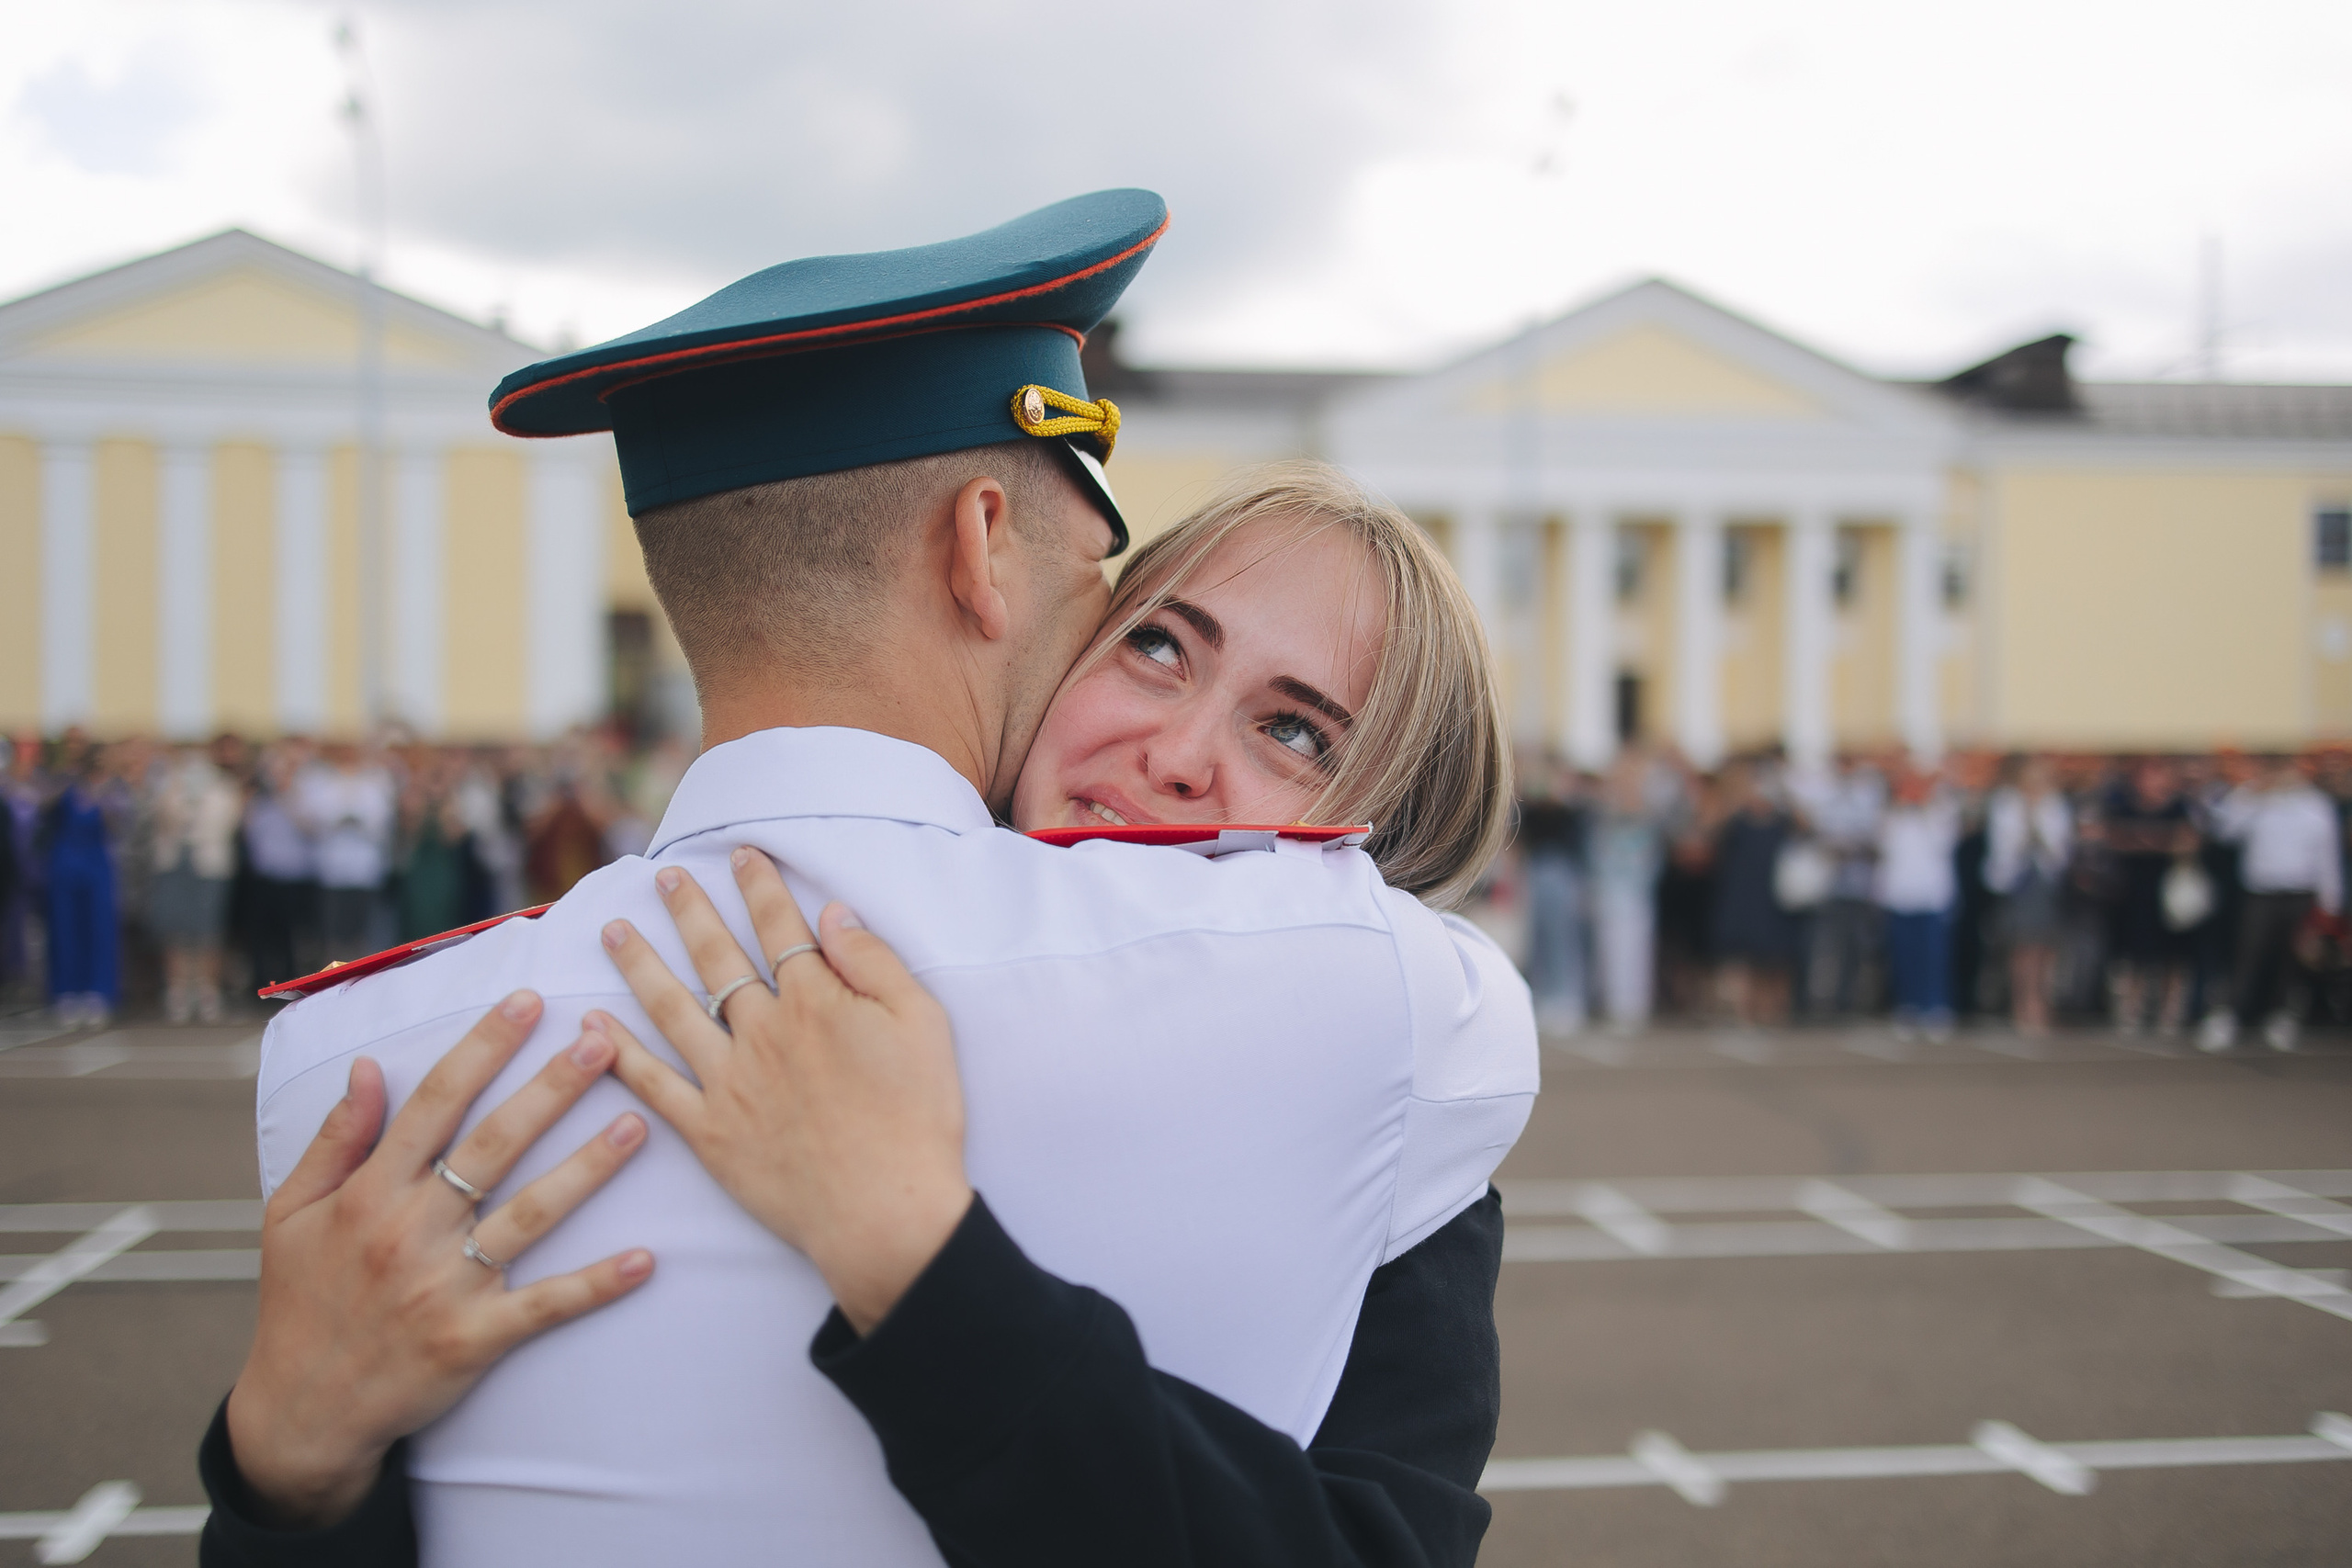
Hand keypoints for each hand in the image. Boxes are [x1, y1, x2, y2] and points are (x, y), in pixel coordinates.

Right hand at [225, 991, 652, 1528]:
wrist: (300, 1413)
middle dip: (550, 1089)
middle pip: (493, 1146)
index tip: (527, 1001)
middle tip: (604, 1041)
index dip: (482, 1048)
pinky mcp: (472, 1340)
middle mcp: (409, 1232)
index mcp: (369, 1194)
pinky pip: (544, 1306)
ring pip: (529, 1216)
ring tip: (640, 1124)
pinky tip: (645, 1259)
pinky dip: (595, 1285)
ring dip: (588, 1169)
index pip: (434, 1104)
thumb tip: (371, 1065)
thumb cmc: (298, 1302)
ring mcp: (444, 1286)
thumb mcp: (290, 1213)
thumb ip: (335, 1138)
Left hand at [595, 851, 969, 1334]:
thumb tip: (832, 912)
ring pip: (672, 1009)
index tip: (742, 853)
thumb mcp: (922, 1024)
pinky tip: (594, 1024)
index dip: (760, 886)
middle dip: (689, 910)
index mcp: (816, 1002)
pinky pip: (653, 1086)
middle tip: (663, 878)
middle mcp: (762, 1032)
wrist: (887, 1212)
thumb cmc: (917, 1118)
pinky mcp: (710, 1133)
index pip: (781, 928)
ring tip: (612, 931)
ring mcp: (729, 1082)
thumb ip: (874, 962)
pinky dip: (620, 1052)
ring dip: (640, 965)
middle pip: (718, 957)